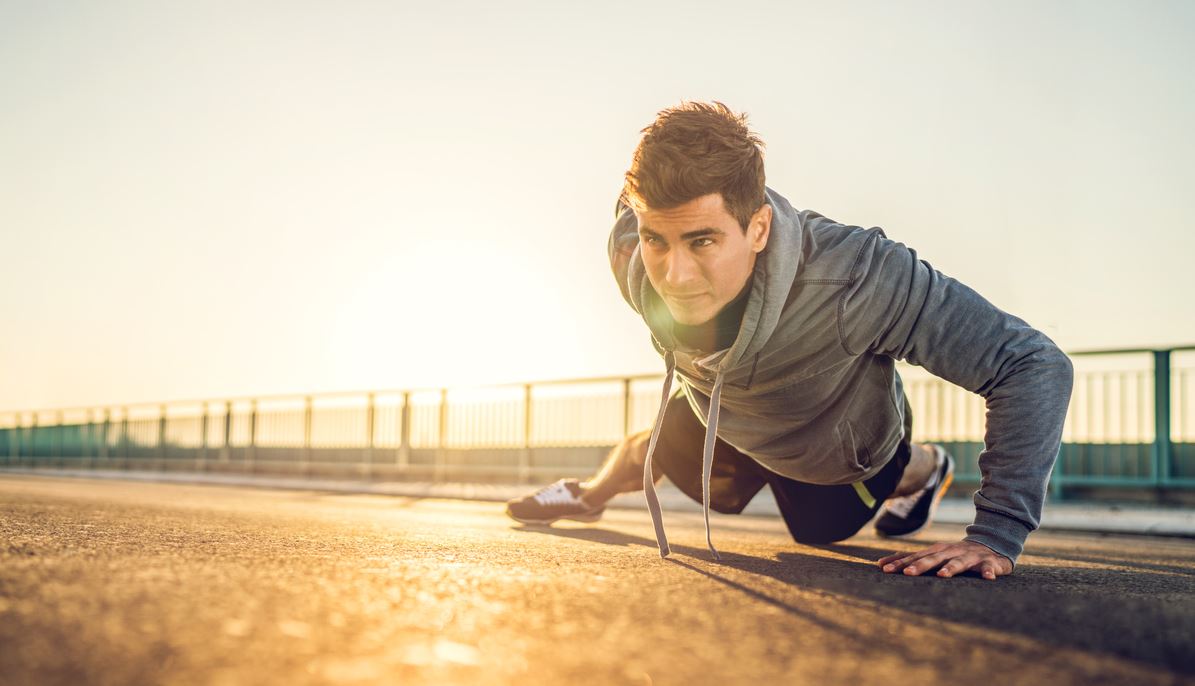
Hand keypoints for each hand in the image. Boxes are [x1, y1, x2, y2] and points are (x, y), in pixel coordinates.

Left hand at [877, 540, 1012, 579]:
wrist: (991, 546)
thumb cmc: (956, 554)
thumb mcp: (934, 555)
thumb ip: (911, 560)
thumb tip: (881, 564)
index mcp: (936, 551)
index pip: (914, 556)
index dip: (899, 562)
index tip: (883, 568)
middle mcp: (950, 551)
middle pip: (933, 559)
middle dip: (919, 565)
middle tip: (907, 573)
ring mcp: (969, 556)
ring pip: (959, 562)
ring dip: (951, 568)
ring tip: (942, 575)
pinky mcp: (988, 562)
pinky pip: (988, 567)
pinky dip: (988, 572)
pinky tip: (988, 577)